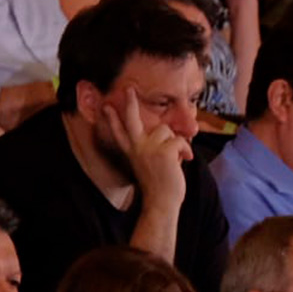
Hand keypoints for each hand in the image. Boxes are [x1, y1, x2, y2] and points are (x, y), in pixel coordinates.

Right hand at [103, 87, 189, 210]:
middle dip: (129, 102)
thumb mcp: (152, 164)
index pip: (119, 131)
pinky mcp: (162, 151)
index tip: (106, 106)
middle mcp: (136, 147)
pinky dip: (186, 150)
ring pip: (165, 130)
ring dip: (176, 141)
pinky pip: (179, 140)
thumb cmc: (161, 186)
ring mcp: (148, 148)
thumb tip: (168, 135)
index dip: (112, 118)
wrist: (162, 202)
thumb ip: (154, 149)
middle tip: (130, 89)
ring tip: (178, 157)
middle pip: (130, 119)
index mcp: (131, 151)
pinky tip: (186, 160)